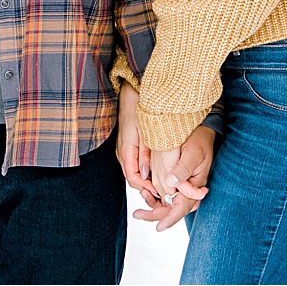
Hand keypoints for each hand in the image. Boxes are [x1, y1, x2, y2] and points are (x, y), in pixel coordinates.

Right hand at [115, 83, 156, 199]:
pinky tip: (156, 168)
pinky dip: (144, 170)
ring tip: (163, 181)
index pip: (133, 179)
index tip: (161, 190)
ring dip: (147, 179)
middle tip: (165, 190)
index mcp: (126, 150)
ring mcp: (123, 150)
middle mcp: (122, 153)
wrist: (129, 95)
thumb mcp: (147, 132)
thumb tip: (146, 174)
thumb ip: (145, 154)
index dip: (147, 188)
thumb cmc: (138, 109)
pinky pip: (134, 164)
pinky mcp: (127, 146)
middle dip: (148, 186)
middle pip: (133, 178)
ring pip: (134, 172)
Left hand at [134, 125, 215, 232]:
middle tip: (137, 214)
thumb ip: (182, 170)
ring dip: (153, 203)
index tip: (159, 227)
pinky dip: (155, 195)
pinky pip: (166, 194)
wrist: (201, 132)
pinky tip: (145, 190)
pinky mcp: (178, 181)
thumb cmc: (199, 142)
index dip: (170, 218)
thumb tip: (171, 184)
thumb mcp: (192, 154)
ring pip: (167, 203)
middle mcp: (189, 190)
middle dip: (155, 214)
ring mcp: (183, 186)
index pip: (181, 208)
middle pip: (172, 209)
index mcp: (195, 188)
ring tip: (141, 195)